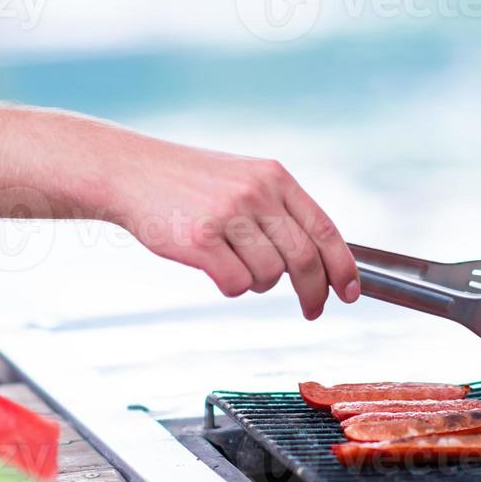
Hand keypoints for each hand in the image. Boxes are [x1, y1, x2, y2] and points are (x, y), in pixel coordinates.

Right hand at [97, 131, 359, 318]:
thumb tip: (318, 259)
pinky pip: (236, 285)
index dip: (343, 266)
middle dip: (314, 293)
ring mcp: (228, 215)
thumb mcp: (243, 179)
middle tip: (311, 310)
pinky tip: (214, 267)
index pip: (324, 229)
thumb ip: (278, 210)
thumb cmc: (187, 183)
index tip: (349, 292)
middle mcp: (256, 192)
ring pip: (269, 276)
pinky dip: (230, 286)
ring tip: (234, 264)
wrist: (131, 171)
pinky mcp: (200, 239)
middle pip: (305, 260)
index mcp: (274, 176)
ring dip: (257, 283)